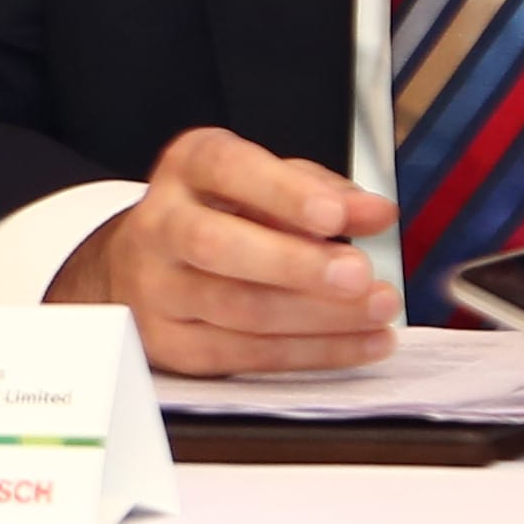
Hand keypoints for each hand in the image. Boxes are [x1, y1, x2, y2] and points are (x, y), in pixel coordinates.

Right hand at [52, 128, 402, 374]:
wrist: (146, 265)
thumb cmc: (222, 216)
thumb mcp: (270, 183)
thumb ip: (325, 193)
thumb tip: (376, 214)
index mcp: (188, 169)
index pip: (227, 170)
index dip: (282, 194)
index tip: (336, 216)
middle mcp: (160, 225)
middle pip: (216, 247)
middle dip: (295, 265)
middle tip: (360, 276)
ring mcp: (156, 288)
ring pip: (236, 309)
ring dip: (318, 317)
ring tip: (376, 312)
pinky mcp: (168, 343)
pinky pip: (241, 354)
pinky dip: (309, 352)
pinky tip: (357, 343)